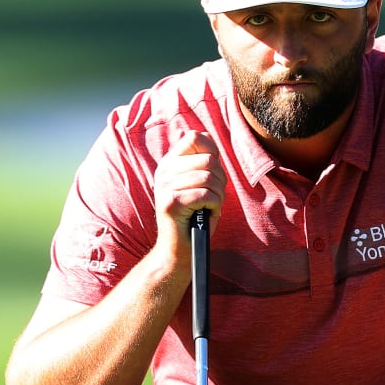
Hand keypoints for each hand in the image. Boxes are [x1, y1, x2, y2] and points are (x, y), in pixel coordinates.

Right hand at [154, 129, 224, 250]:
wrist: (179, 249)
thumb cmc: (195, 216)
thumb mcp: (198, 183)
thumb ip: (202, 160)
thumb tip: (206, 134)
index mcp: (169, 163)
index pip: (195, 137)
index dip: (212, 151)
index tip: (214, 172)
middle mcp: (163, 171)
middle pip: (208, 160)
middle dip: (220, 180)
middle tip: (214, 197)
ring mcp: (164, 186)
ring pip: (209, 178)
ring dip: (218, 195)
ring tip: (210, 206)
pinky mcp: (170, 202)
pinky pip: (206, 195)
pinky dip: (215, 206)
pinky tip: (207, 213)